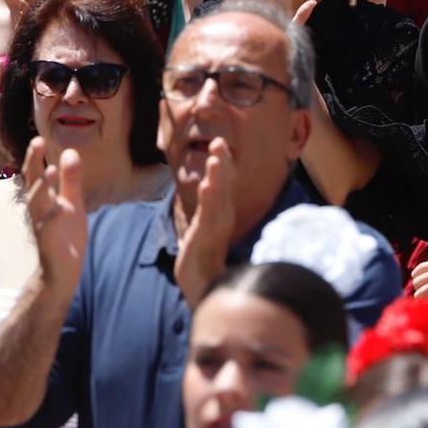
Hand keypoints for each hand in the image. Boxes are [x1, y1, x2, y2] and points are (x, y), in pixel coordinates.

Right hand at [23, 139, 88, 291]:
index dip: (35, 158)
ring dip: (42, 188)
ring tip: (50, 170)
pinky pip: (47, 231)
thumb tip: (70, 151)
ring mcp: (42, 228)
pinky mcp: (48, 245)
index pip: (35, 175)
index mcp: (44, 200)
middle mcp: (39, 211)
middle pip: (31, 184)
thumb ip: (70, 180)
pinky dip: (52, 218)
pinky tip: (59, 208)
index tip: (37, 138)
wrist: (62, 272)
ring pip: (37, 206)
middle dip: (33, 165)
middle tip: (36, 143)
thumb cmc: (65, 236)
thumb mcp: (72, 203)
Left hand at [175, 136, 237, 305]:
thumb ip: (211, 208)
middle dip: (222, 163)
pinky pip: (208, 216)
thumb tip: (210, 188)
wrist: (201, 285)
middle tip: (219, 142)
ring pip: (217, 199)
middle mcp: (223, 218)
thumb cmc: (203, 255)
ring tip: (214, 159)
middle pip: (224, 186)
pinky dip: (209, 200)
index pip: (225, 184)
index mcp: (223, 213)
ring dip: (217, 177)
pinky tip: (207, 185)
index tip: (220, 144)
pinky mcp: (205, 238)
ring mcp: (215, 228)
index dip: (224, 164)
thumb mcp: (206, 227)